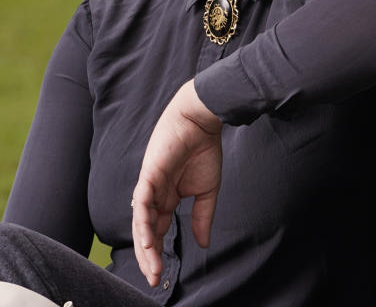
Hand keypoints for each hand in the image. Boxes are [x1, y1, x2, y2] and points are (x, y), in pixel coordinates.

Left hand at [131, 79, 222, 286]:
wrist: (201, 123)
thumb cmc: (204, 151)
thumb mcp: (208, 191)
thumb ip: (203, 217)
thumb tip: (203, 244)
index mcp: (168, 199)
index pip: (159, 232)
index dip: (158, 253)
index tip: (162, 275)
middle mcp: (154, 196)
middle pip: (146, 233)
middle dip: (149, 257)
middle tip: (154, 279)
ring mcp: (149, 187)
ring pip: (141, 223)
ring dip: (145, 246)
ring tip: (152, 266)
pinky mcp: (148, 177)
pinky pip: (142, 205)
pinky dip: (144, 224)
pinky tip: (148, 241)